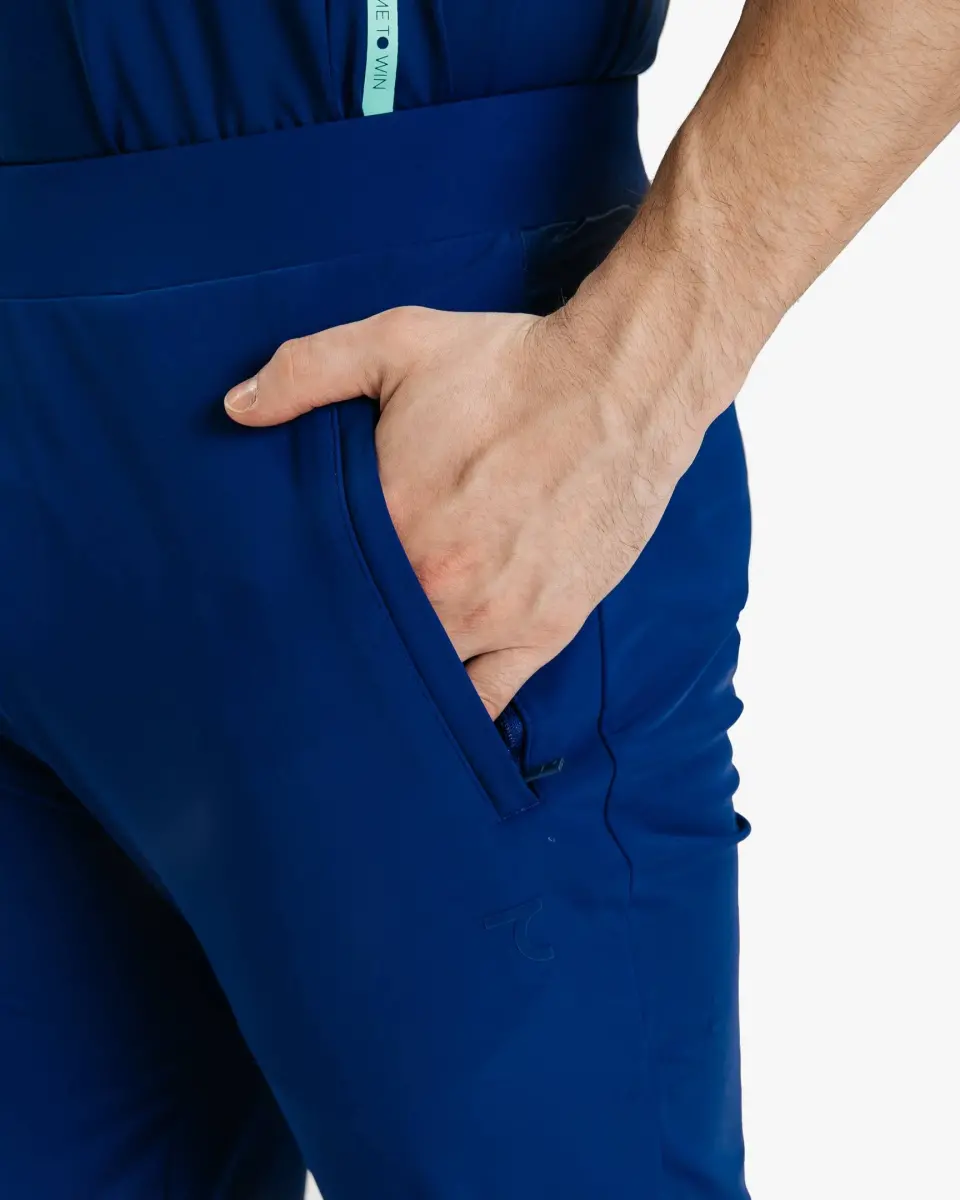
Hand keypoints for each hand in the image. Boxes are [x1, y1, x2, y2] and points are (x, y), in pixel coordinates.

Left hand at [224, 298, 709, 719]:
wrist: (621, 387)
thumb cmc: (509, 367)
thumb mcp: (399, 343)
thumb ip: (307, 371)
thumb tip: (235, 409)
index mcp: (393, 521)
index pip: (318, 586)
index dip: (297, 597)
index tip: (274, 608)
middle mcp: (440, 584)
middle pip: (365, 641)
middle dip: (338, 645)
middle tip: (310, 651)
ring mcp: (495, 615)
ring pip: (421, 678)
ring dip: (391, 681)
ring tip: (360, 689)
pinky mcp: (546, 630)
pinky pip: (490, 702)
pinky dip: (458, 716)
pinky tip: (429, 727)